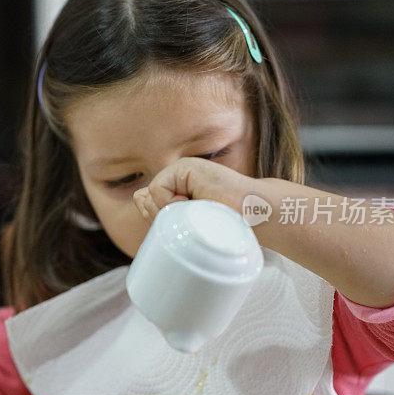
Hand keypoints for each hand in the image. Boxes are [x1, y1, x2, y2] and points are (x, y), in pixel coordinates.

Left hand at [133, 157, 254, 221]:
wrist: (256, 214)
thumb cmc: (226, 225)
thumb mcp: (188, 224)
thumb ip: (162, 211)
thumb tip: (138, 195)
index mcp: (176, 189)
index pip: (147, 205)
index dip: (160, 221)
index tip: (187, 227)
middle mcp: (176, 177)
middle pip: (146, 202)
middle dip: (164, 219)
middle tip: (193, 221)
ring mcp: (180, 170)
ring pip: (150, 197)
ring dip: (170, 213)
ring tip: (198, 212)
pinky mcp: (184, 167)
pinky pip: (157, 189)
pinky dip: (171, 202)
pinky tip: (195, 203)